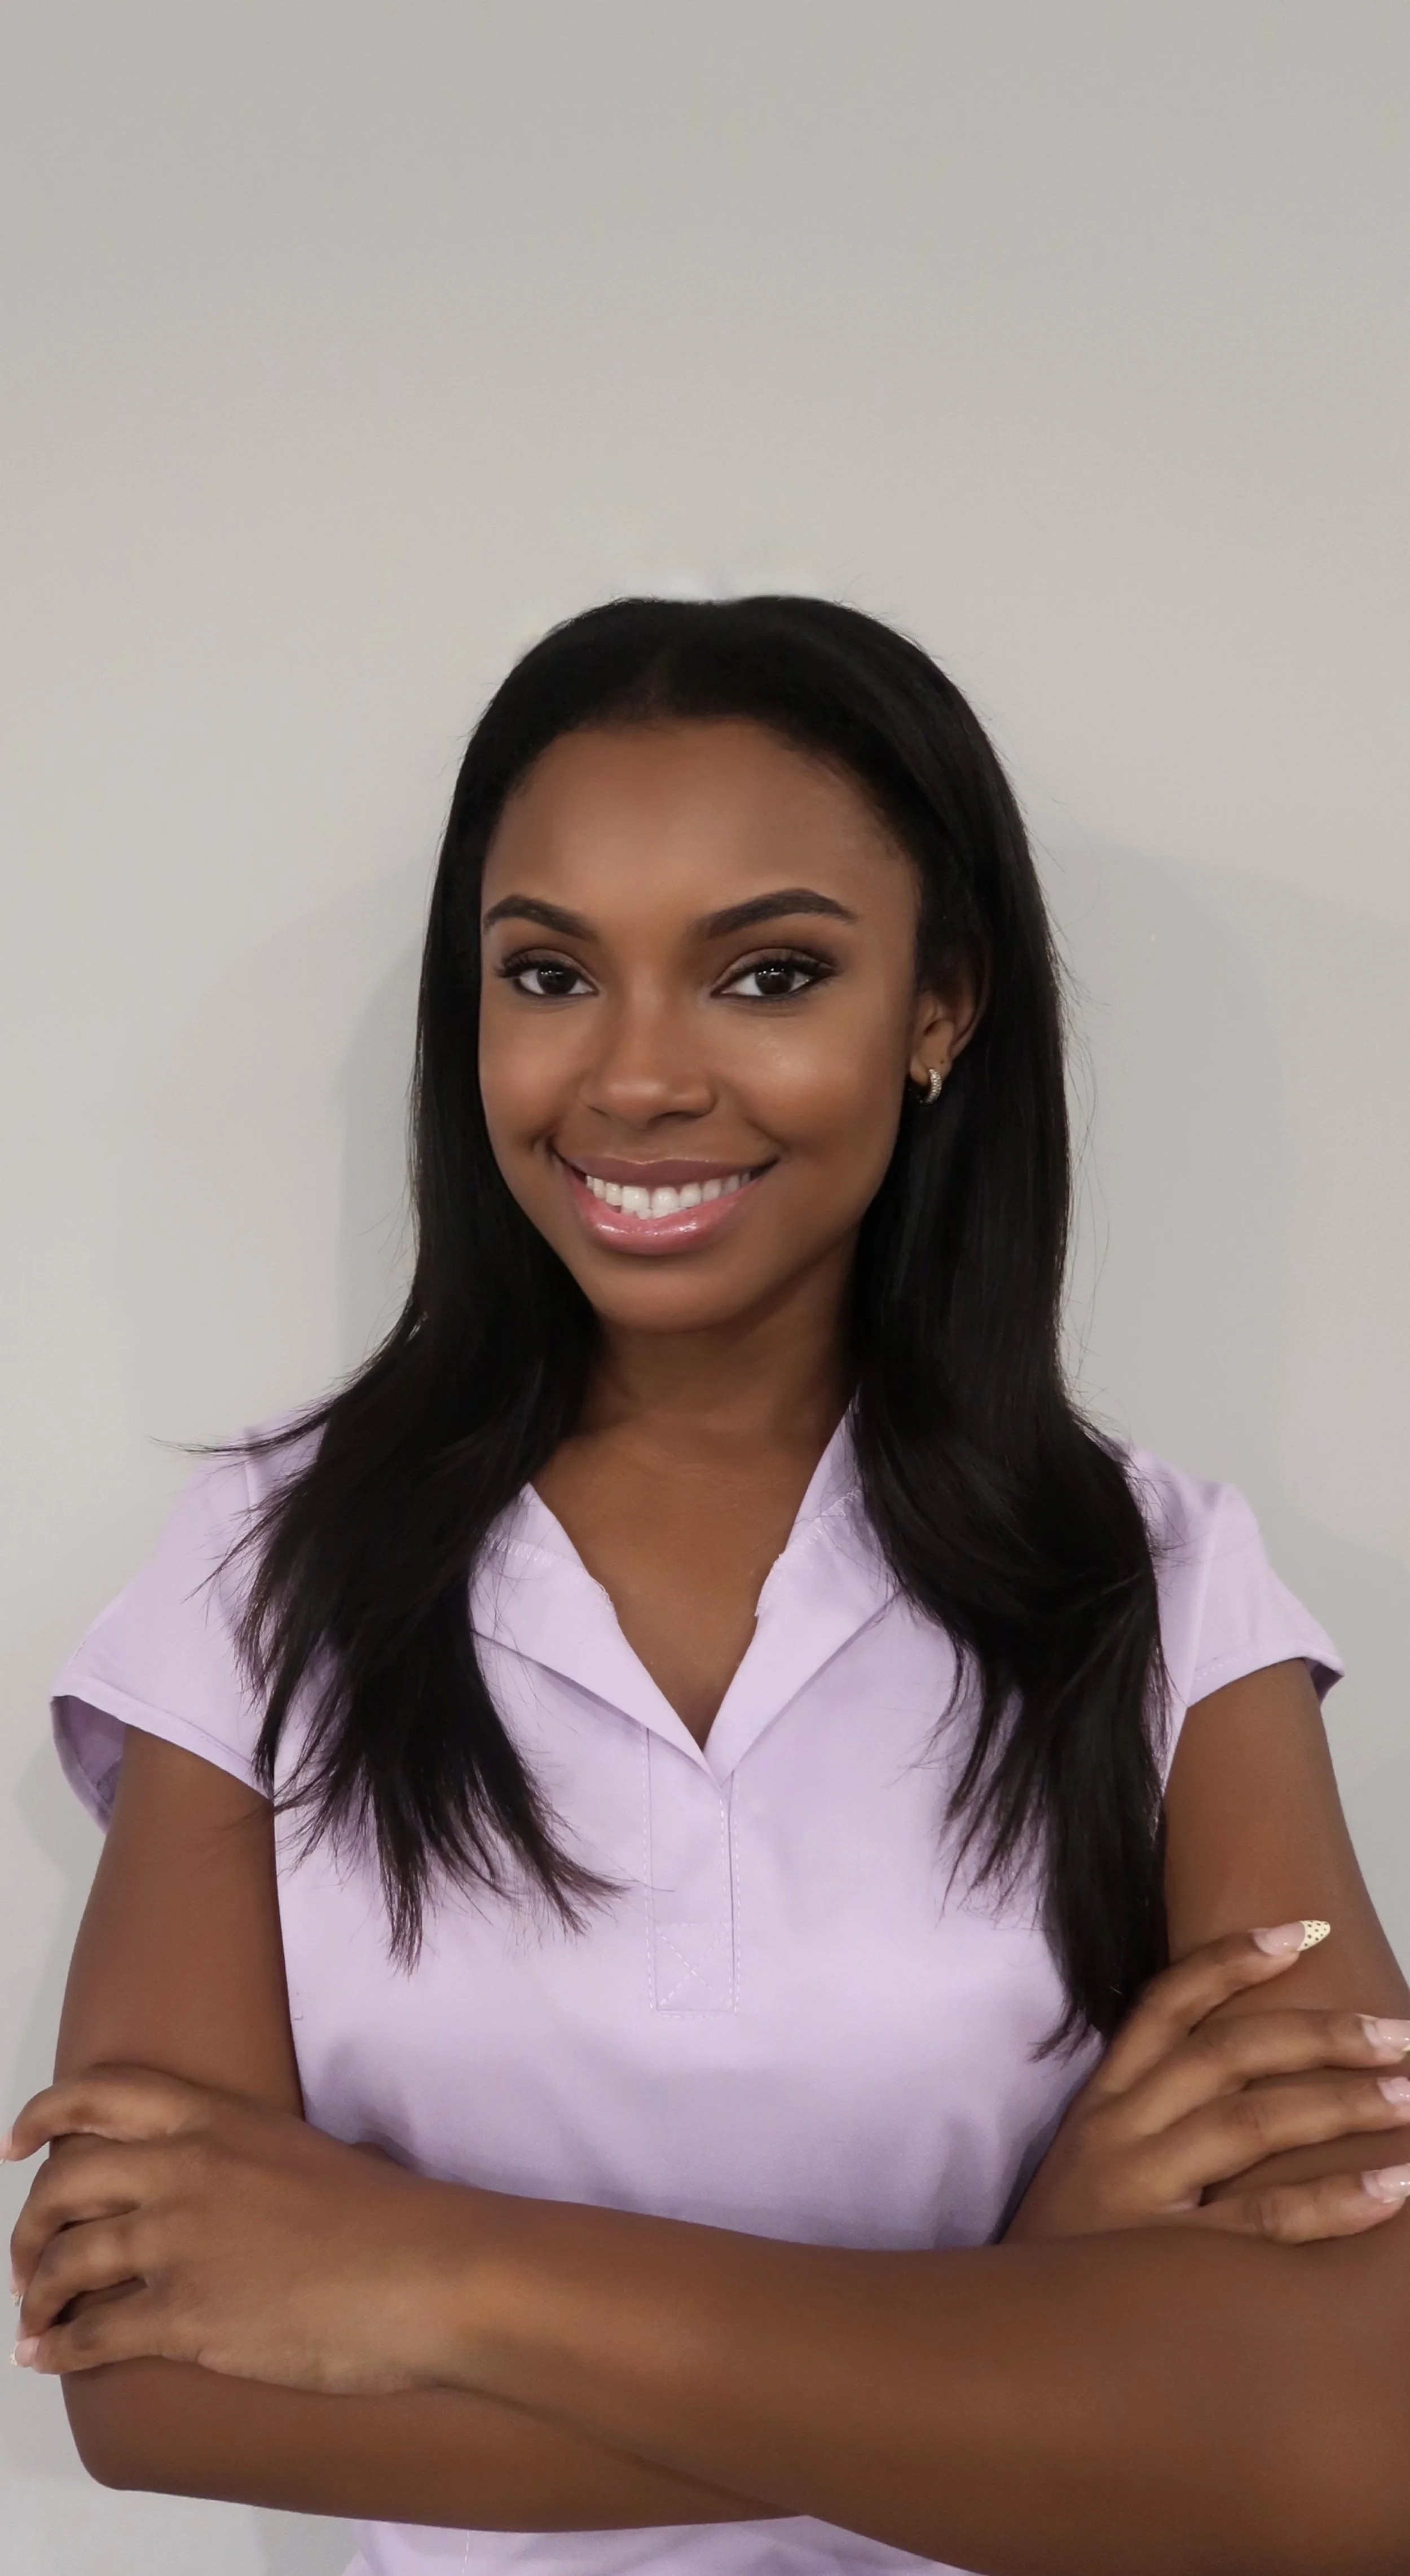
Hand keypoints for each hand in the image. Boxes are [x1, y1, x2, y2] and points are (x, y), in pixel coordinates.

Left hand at [6, 2065, 486, 2388]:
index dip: (43, 2116)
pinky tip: (47, 2357)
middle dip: (29, 2225)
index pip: (100, 2095)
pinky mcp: (183, 2316)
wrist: (423, 2273)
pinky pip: (90, 2333)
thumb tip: (254, 2183)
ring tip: (32, 2314)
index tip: (15, 2143)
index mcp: (216, 2119)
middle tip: (25, 2254)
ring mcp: (177, 2243)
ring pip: (64, 2261)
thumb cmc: (389, 2216)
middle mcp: (183, 2170)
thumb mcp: (308, 2151)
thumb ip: (255, 2157)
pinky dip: (56, 2348)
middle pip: (64, 2184)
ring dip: (36, 2292)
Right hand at [1005, 1924, 1409, 2243]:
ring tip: (1409, 2095)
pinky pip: (1264, 2220)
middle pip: (1226, 2055)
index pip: (1164, 2006)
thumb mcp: (1087, 2168)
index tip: (1299, 1931)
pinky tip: (1391, 2188)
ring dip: (1340, 2102)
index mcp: (1100, 2103)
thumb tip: (1241, 2086)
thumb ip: (1146, 2123)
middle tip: (1397, 2033)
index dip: (1230, 1962)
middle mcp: (1118, 2132)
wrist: (995, 2339)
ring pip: (1251, 2123)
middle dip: (1318, 2035)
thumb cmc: (1061, 2254)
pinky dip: (1334, 2200)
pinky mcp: (1164, 2261)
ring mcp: (1139, 2192)